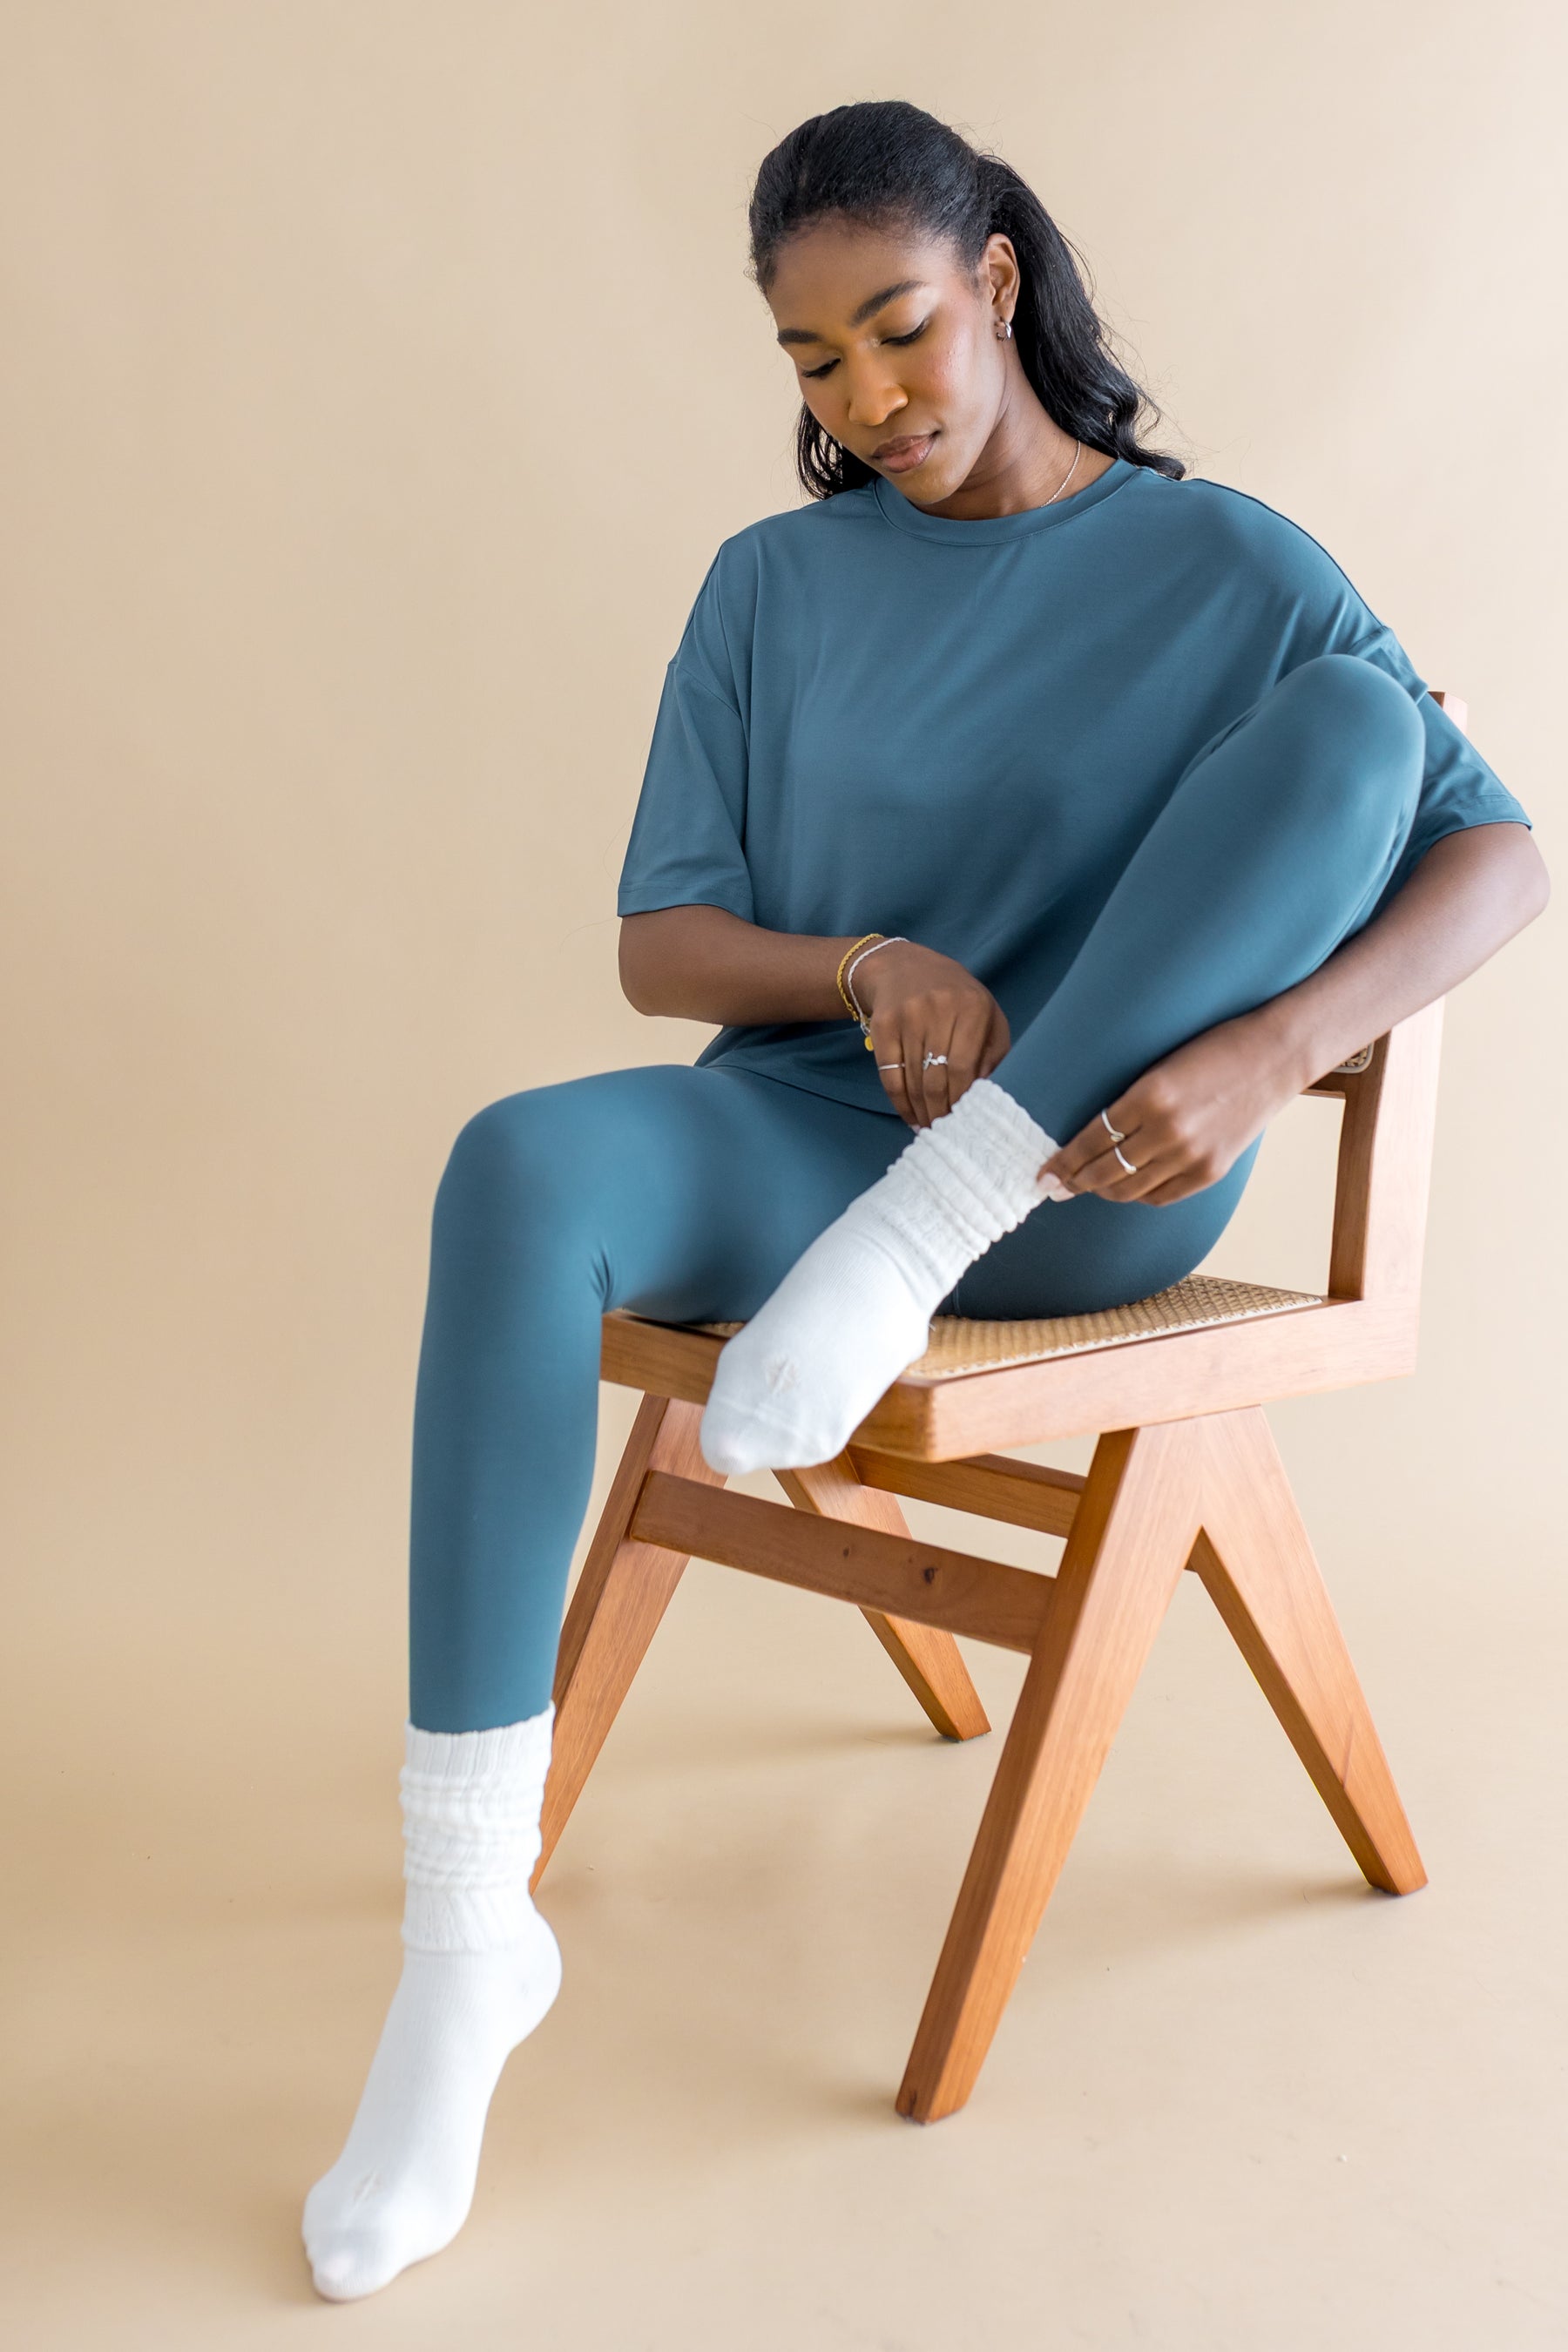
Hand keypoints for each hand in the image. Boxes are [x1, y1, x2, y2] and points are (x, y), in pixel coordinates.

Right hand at [854, 940, 1011, 1125]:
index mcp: (972, 1007)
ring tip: (929, 1129)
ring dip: (920, 1112)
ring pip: (912, 1080)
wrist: (904, 966)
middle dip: (940, 1112)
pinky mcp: (883, 1024)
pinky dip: (899, 1102)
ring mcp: (907, 1016)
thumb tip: (989, 1095)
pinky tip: (909, 1115)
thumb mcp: (987, 1014)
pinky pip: (889, 1075)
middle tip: (945, 1132)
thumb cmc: (957, 997)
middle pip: (936, 1078)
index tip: (964, 1122)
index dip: (962, 1100)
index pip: (964, 1068)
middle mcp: (938, 1008)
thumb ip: (995, 1052)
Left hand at [1040, 1011, 1304, 1205]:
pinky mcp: (1212, 1171)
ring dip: (1102, 1191)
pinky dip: (1138, 1195)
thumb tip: (1090, 1131)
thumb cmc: (1213, 1047)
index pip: (1090, 1140)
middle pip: (1105, 1171)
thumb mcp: (1160, 1064)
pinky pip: (1161, 1196)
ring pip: (1130, 1190)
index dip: (1063, 1161)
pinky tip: (1126, 1187)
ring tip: (1086, 1187)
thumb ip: (1129, 1100)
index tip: (1042, 1173)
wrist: (1275, 1056)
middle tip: (1052, 1187)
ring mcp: (1192, 1155)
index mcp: (1149, 1095)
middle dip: (1073, 1182)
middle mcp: (1168, 1131)